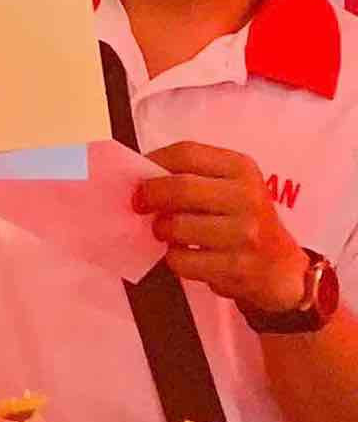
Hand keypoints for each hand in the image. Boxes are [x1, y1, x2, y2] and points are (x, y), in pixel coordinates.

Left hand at [135, 142, 311, 313]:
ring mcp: (245, 233)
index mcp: (242, 169)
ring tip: (170, 233)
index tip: (139, 174)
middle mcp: (247, 197)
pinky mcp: (236, 267)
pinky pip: (181, 260)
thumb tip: (140, 177)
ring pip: (176, 226)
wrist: (282, 269)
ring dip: (161, 231)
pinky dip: (175, 259)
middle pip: (180, 188)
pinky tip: (189, 256)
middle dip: (150, 196)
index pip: (186, 153)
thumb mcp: (229, 187)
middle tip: (140, 205)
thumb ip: (193, 176)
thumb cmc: (245, 222)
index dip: (153, 161)